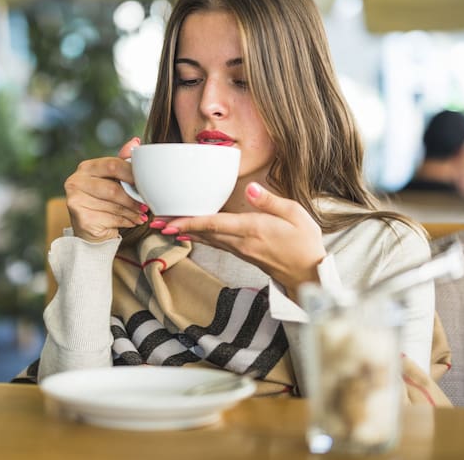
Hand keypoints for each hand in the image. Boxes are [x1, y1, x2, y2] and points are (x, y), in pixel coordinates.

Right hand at [64, 137, 146, 241]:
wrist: (91, 229)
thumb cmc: (104, 201)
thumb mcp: (113, 179)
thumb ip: (122, 162)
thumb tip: (136, 141)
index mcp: (86, 167)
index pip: (113, 165)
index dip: (132, 174)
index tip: (146, 182)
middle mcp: (76, 182)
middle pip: (113, 188)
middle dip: (133, 198)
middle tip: (146, 204)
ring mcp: (76, 201)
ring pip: (114, 206)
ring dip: (133, 211)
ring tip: (142, 214)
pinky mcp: (81, 219)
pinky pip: (112, 219)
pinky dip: (127, 221)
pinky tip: (133, 221)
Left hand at [159, 182, 325, 292]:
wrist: (309, 274)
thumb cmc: (305, 243)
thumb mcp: (295, 215)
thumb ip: (270, 201)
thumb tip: (251, 187)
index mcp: (253, 229)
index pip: (215, 224)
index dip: (190, 222)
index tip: (170, 223)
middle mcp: (242, 242)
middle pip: (204, 233)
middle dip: (178, 227)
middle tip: (154, 222)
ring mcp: (240, 250)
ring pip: (207, 239)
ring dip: (184, 232)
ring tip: (163, 226)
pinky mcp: (242, 253)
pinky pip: (215, 244)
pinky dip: (199, 237)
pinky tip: (188, 234)